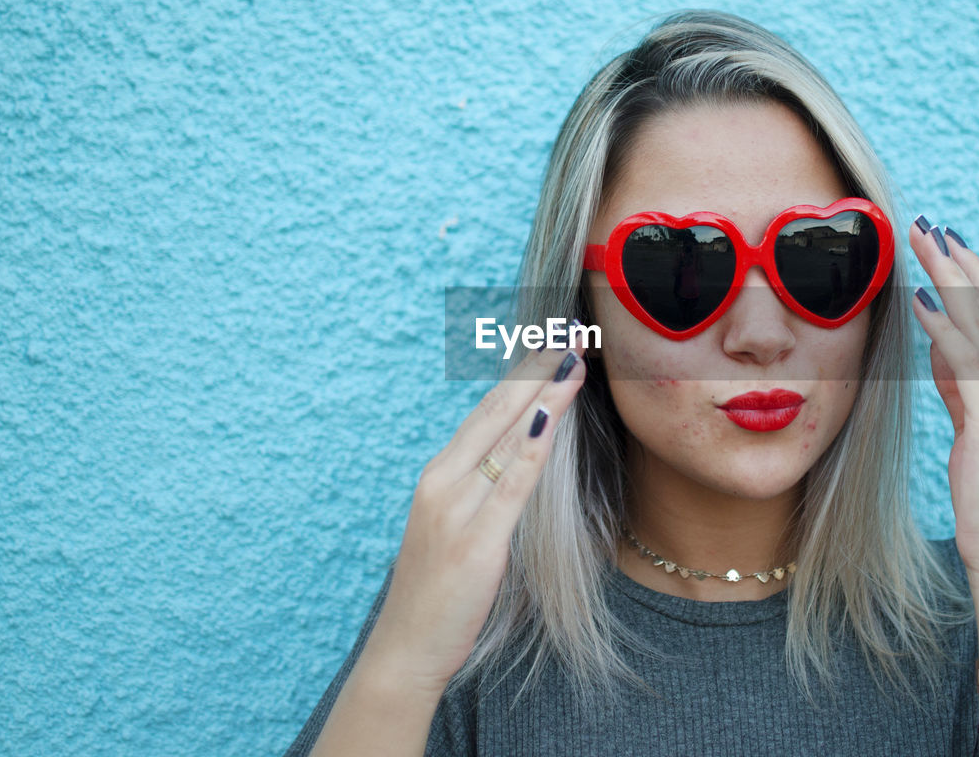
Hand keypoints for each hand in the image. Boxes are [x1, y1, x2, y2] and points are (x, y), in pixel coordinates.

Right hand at [363, 343, 587, 694]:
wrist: (406, 647)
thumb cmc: (437, 591)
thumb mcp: (456, 527)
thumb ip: (481, 491)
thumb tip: (516, 458)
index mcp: (440, 475)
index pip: (487, 412)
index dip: (521, 375)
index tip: (551, 342)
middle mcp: (443, 481)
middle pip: (496, 412)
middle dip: (534, 370)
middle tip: (569, 331)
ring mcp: (456, 509)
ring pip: (506, 439)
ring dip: (543, 396)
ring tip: (573, 360)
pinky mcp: (476, 542)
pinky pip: (511, 485)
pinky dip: (531, 448)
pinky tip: (550, 418)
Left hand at [907, 218, 978, 588]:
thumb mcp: (971, 425)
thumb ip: (960, 384)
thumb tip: (938, 345)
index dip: (973, 277)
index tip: (948, 243)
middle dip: (959, 264)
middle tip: (931, 225)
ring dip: (948, 279)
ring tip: (921, 244)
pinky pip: (965, 360)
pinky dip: (941, 326)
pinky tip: (919, 301)